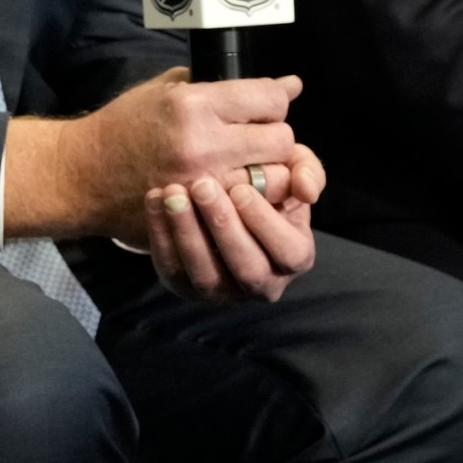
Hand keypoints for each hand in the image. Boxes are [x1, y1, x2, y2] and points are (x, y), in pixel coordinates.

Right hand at [4, 69, 300, 242]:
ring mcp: (204, 186)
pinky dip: (252, 202)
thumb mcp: (168, 89)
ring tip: (248, 167)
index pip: (270, 100)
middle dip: (275, 138)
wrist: (84, 174)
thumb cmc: (124, 125)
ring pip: (276, 180)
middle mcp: (203, 144)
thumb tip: (290, 85)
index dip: (273, 102)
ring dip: (270, 173)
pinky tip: (235, 191)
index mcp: (193, 104)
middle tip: (258, 140)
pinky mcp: (200, 216)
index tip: (262, 108)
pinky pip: (251, 210)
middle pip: (282, 141)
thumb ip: (228, 87)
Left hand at [140, 144, 323, 301]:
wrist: (219, 196)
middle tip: (202, 185)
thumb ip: (307, 172)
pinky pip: (172, 270)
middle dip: (224, 226)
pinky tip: (154, 200)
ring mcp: (224, 292)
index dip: (264, 222)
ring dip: (188, 233)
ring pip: (207, 276)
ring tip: (173, 193)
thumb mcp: (290, 170)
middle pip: (248, 269)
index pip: (288, 251)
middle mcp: (264, 283)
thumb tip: (307, 191)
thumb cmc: (262, 183)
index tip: (239, 188)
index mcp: (295, 256)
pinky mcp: (187, 288)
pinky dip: (161, 235)